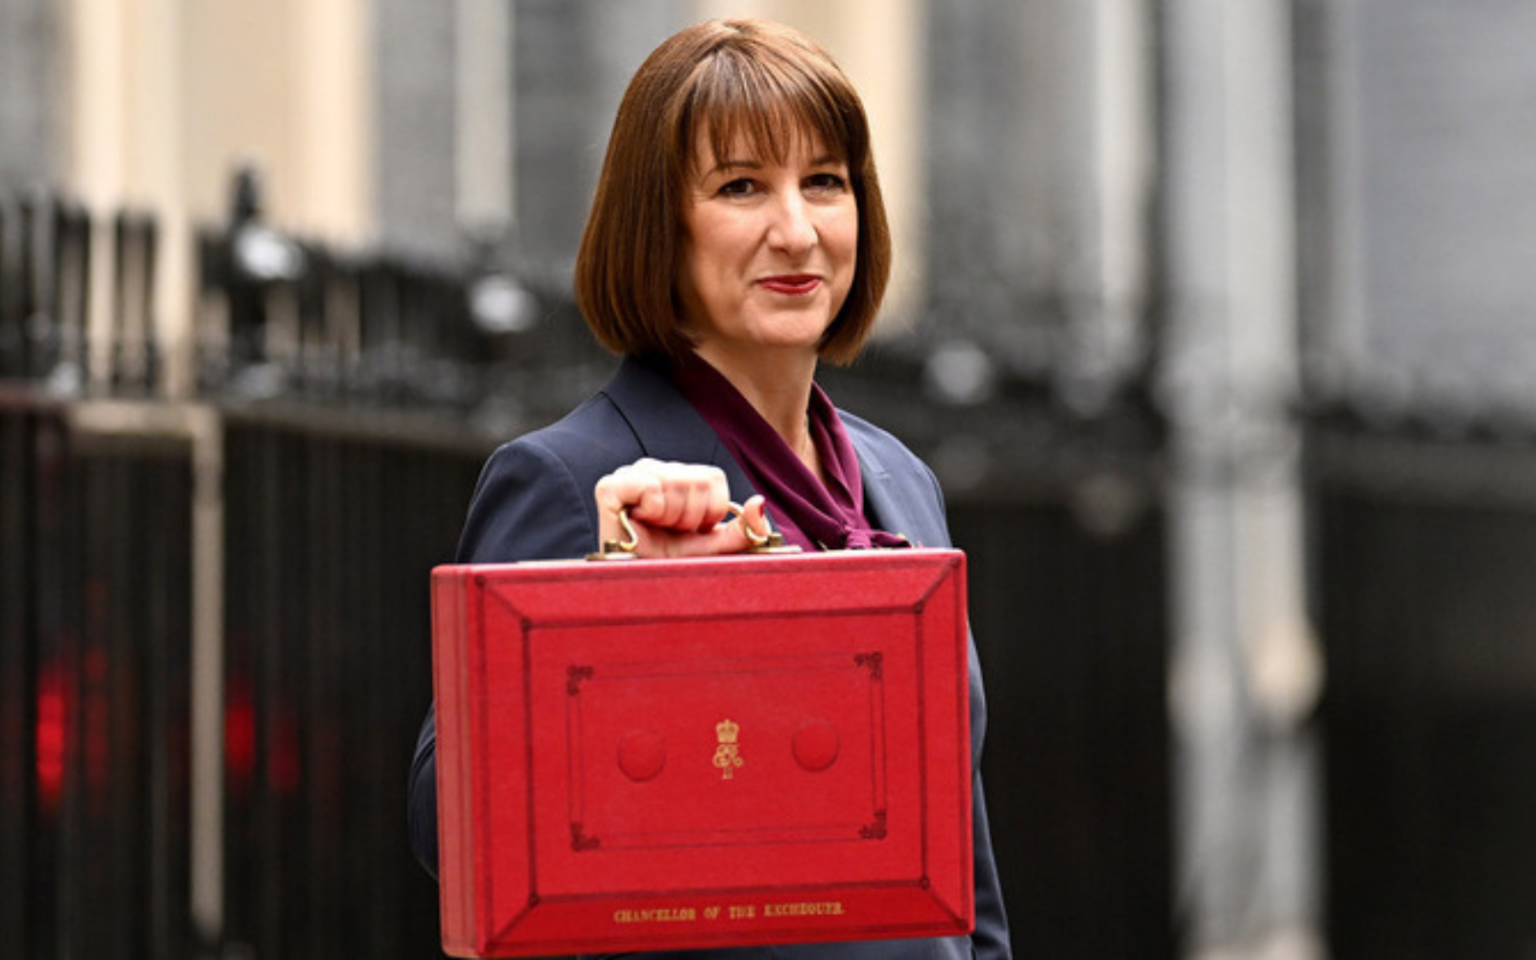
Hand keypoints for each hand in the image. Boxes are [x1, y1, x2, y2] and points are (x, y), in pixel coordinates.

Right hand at [593, 458, 768, 557]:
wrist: (639, 589)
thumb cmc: (673, 566)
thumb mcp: (717, 548)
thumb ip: (744, 529)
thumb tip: (760, 502)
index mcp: (679, 478)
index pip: (713, 477)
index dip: (711, 510)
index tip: (694, 531)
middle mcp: (655, 470)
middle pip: (697, 479)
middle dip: (692, 517)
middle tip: (673, 533)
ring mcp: (631, 475)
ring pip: (677, 483)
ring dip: (674, 518)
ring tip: (657, 530)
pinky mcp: (610, 487)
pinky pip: (650, 487)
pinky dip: (654, 510)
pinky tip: (641, 523)